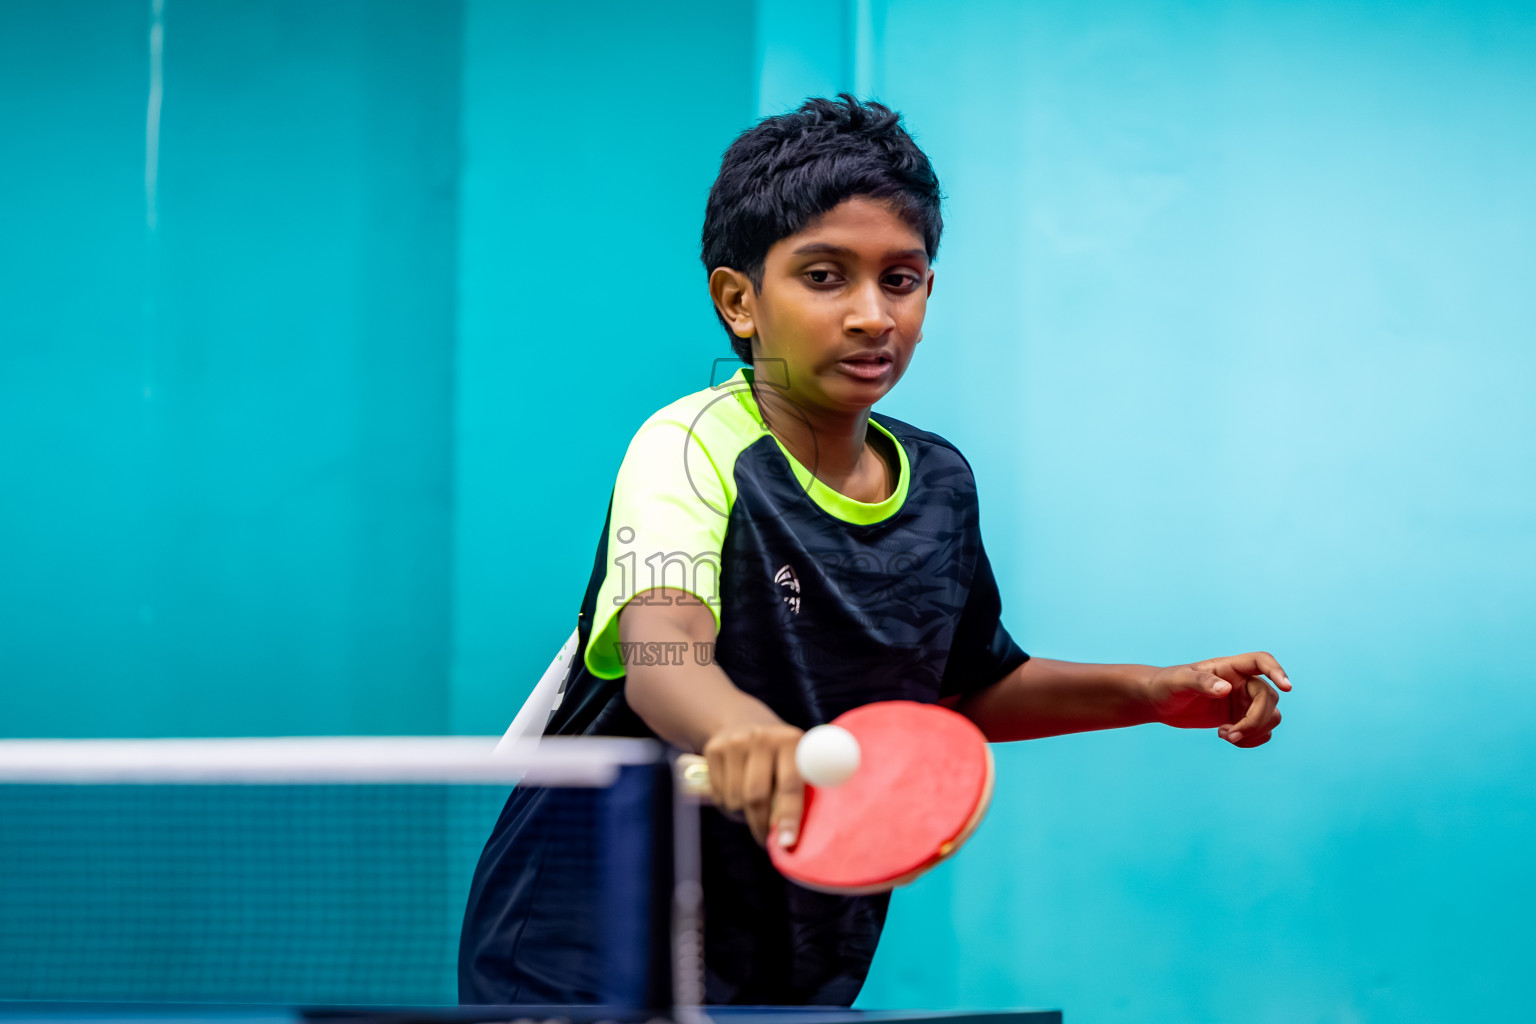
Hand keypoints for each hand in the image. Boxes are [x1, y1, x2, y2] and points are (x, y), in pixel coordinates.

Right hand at [701, 722, 805, 847]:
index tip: (786, 843)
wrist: (741, 720)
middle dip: (760, 825)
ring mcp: (735, 742)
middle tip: (765, 839)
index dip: (789, 816)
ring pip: (735, 799)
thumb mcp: (793, 761)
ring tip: (750, 806)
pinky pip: (718, 794)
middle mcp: (763, 738)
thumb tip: (787, 836)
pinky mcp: (713, 749)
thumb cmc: (777, 755)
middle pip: (756, 796)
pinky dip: (727, 803)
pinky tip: (735, 791)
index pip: (790, 785)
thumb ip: (796, 790)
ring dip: (742, 814)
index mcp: (791, 742)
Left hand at [1145, 651, 1290, 747]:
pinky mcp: (1240, 718)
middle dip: (1255, 721)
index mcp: (1230, 667)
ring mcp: (1243, 701)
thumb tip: (1226, 689)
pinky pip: (1262, 731)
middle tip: (1228, 735)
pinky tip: (1229, 739)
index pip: (1261, 661)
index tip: (1287, 687)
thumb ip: (1201, 683)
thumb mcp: (1178, 681)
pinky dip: (1252, 739)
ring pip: (1271, 716)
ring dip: (1254, 732)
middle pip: (1269, 698)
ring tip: (1225, 736)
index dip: (1277, 671)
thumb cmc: (1166, 684)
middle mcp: (1242, 682)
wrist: (1159, 702)